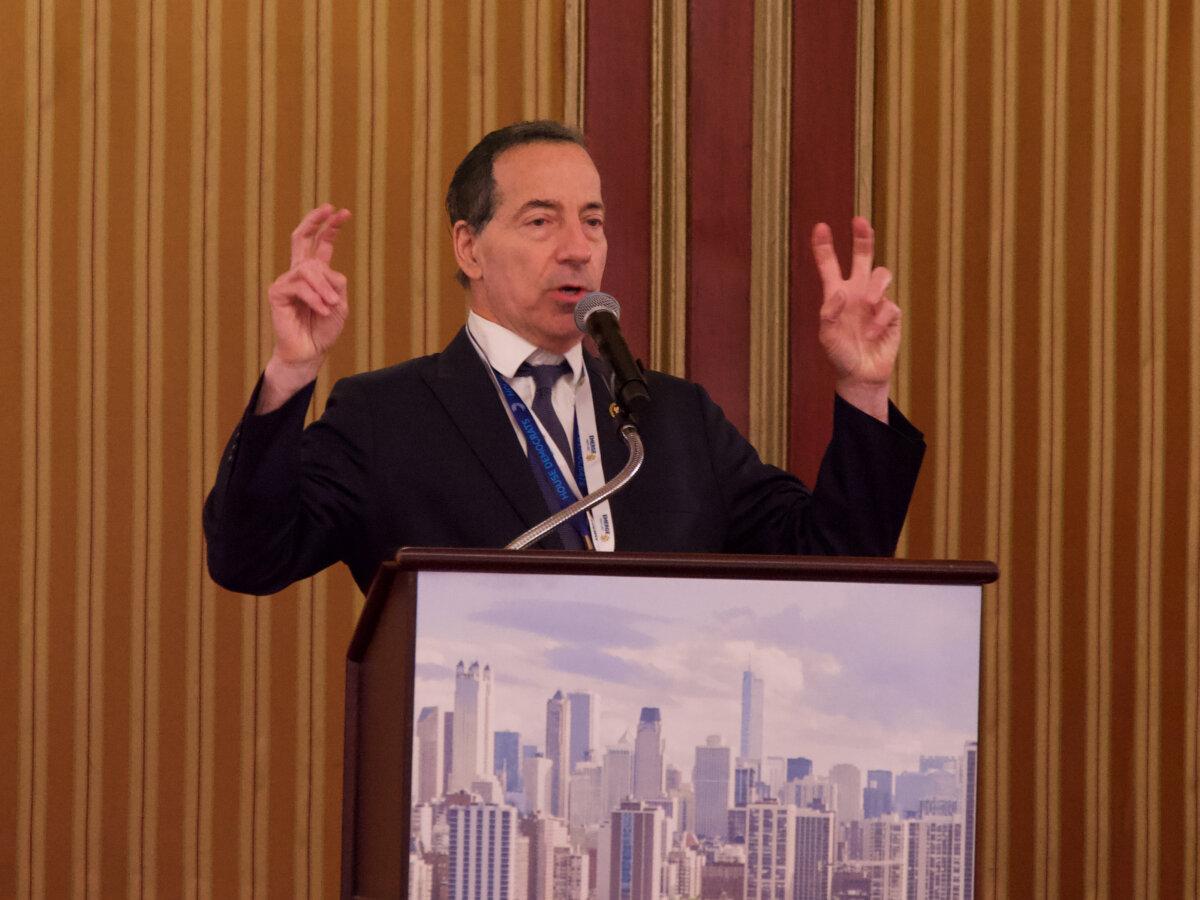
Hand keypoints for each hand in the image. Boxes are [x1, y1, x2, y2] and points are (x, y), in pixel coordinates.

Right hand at [258, 204, 351, 412]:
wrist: (309, 351)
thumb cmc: (323, 329)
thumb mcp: (339, 304)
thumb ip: (336, 283)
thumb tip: (325, 270)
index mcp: (316, 274)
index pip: (321, 245)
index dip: (330, 228)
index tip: (342, 212)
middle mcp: (299, 273)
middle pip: (301, 238)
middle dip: (316, 221)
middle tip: (331, 209)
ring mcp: (286, 280)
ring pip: (309, 269)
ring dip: (325, 287)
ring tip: (331, 306)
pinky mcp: (278, 292)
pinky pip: (300, 286)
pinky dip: (315, 298)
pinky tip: (321, 310)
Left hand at [811, 216, 898, 421]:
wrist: (860, 375)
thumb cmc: (840, 354)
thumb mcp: (827, 335)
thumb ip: (829, 313)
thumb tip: (841, 291)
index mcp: (837, 294)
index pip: (830, 265)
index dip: (824, 247)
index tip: (820, 227)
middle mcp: (857, 292)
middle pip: (863, 257)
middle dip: (862, 238)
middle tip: (859, 221)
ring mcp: (876, 302)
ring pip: (882, 275)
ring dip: (876, 286)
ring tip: (868, 303)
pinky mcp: (891, 315)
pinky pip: (889, 307)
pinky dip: (879, 320)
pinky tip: (872, 335)